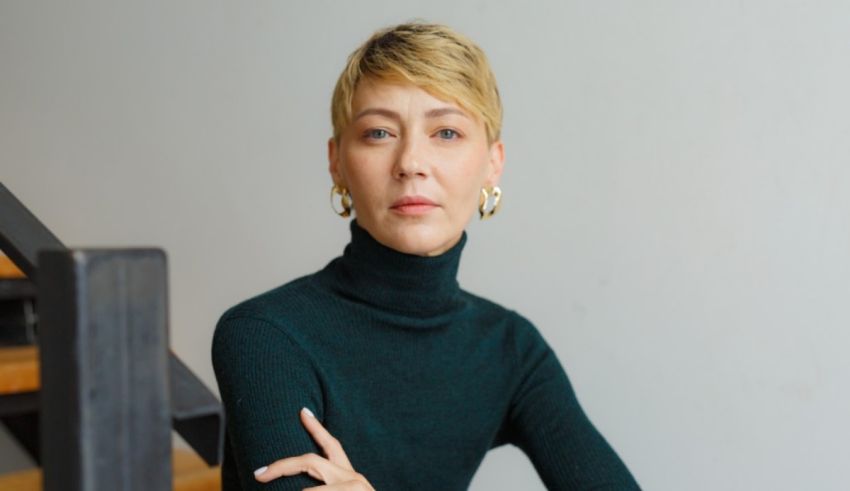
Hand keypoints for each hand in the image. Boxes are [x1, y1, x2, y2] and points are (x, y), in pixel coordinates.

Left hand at [253, 407, 374, 489]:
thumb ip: (323, 484)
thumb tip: (299, 485)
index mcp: (350, 477)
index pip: (332, 446)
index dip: (316, 428)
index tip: (302, 411)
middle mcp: (354, 478)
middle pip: (311, 461)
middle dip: (281, 465)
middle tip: (259, 473)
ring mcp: (355, 487)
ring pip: (310, 489)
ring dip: (297, 487)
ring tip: (275, 483)